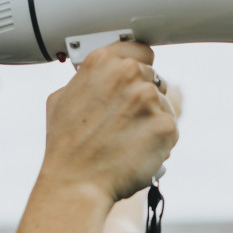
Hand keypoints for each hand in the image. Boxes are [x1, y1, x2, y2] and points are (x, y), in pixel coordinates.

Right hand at [41, 42, 178, 201]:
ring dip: (152, 119)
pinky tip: (137, 149)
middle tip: (124, 119)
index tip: (136, 77)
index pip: (140, 49)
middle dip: (143, 97)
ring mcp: (149, 98)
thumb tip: (100, 76)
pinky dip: (159, 140)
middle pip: (153, 78)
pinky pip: (170, 127)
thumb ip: (87, 79)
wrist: (76, 183)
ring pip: (164, 104)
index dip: (139, 65)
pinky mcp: (165, 124)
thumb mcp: (62, 98)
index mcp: (102, 62)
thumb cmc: (66, 147)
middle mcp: (127, 74)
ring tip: (127, 139)